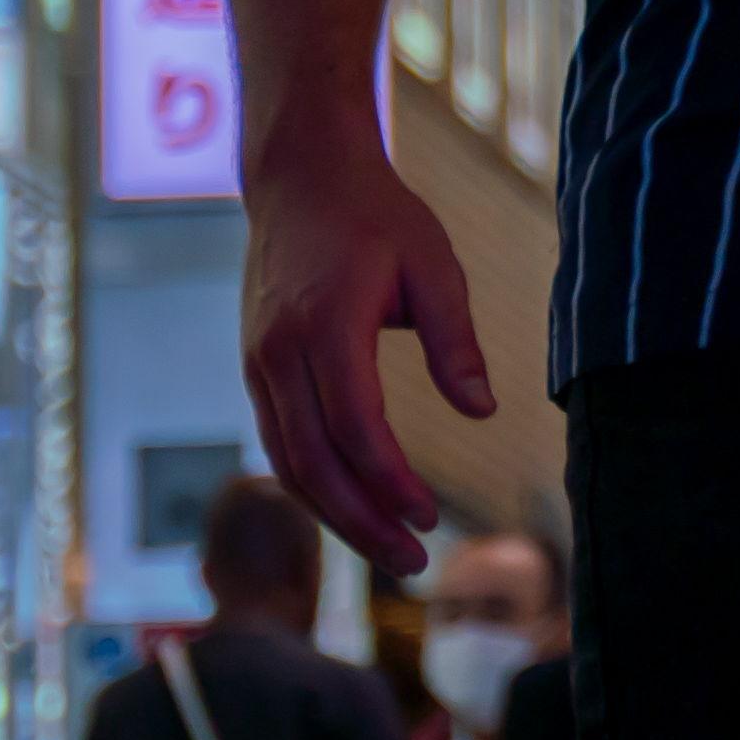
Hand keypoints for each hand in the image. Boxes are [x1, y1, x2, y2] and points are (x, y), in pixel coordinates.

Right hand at [242, 131, 498, 573]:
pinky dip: (314, 484)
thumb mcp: (433, 265)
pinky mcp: (256, 368)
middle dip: (362, 522)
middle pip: (314, 462)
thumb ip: (455, 340)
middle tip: (413, 563)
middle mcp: (279, 352)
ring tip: (390, 551)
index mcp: (325, 324)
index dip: (390, 482)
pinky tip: (353, 509)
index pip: (355, 427)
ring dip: (335, 515)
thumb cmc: (377, 217)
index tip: (430, 517)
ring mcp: (258, 362)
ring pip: (289, 462)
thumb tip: (482, 410)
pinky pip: (280, 441)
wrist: (300, 177)